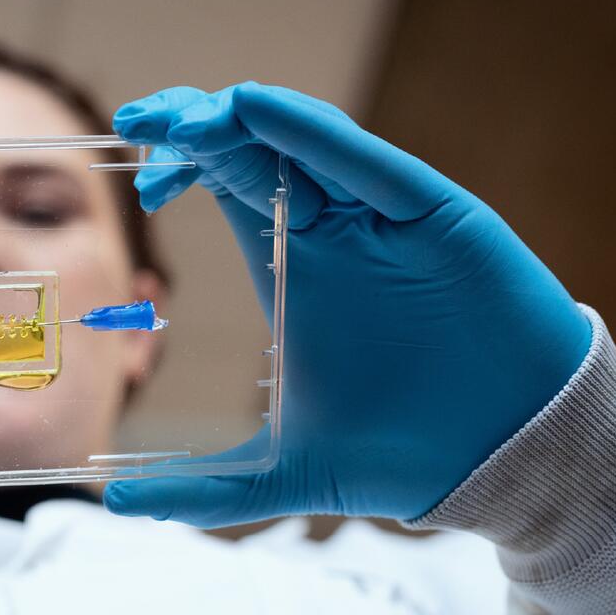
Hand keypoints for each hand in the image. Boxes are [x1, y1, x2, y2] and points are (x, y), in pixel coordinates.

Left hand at [103, 83, 591, 524]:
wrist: (502, 462)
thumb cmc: (402, 454)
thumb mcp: (284, 473)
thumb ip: (203, 491)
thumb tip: (113, 504)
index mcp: (295, 263)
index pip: (228, 184)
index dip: (184, 167)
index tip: (146, 187)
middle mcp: (335, 229)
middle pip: (255, 150)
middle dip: (196, 127)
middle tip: (140, 121)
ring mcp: (384, 218)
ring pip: (306, 143)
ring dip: (242, 121)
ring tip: (188, 119)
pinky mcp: (435, 217)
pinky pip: (367, 165)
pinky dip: (311, 135)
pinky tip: (255, 110)